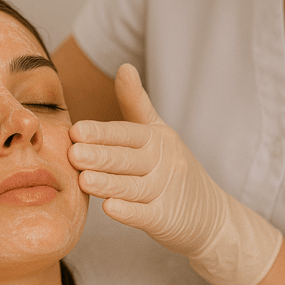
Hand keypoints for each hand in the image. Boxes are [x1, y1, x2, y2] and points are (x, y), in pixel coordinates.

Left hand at [68, 63, 282, 284]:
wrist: (211, 215)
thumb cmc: (173, 168)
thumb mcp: (158, 132)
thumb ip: (136, 103)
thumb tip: (124, 66)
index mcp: (157, 138)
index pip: (126, 133)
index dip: (101, 133)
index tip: (76, 131)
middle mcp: (163, 162)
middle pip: (127, 158)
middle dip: (99, 156)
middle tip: (73, 154)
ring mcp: (166, 191)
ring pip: (133, 186)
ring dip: (109, 183)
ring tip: (84, 180)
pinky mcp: (167, 218)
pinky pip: (145, 214)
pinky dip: (128, 212)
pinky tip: (110, 208)